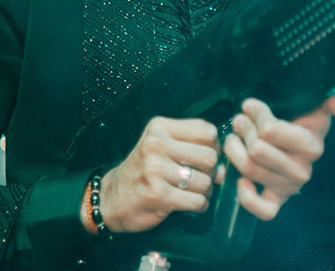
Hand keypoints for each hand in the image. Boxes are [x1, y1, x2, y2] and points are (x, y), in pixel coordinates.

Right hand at [88, 116, 219, 233]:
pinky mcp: (158, 195)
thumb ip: (192, 146)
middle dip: (211, 171)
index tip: (205, 157)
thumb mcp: (161, 146)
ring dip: (205, 191)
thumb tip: (223, 164)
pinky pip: (197, 201)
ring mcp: (156, 170)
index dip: (213, 147)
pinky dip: (199, 205)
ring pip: (205, 181)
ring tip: (194, 191)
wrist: (111, 199)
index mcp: (160, 128)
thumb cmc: (141, 171)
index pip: (208, 131)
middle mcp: (156, 145)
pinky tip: (190, 203)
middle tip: (201, 177)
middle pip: (209, 156)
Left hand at [223, 94, 334, 220]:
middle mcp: (302, 170)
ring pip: (250, 171)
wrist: (299, 144)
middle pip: (257, 150)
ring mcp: (289, 187)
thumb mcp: (317, 108)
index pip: (271, 131)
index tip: (250, 105)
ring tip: (233, 137)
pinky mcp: (277, 200)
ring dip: (234, 151)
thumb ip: (334, 103)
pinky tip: (238, 180)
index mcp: (312, 147)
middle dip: (244, 131)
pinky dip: (247, 198)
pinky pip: (263, 210)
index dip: (256, 115)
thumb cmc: (303, 122)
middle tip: (239, 120)